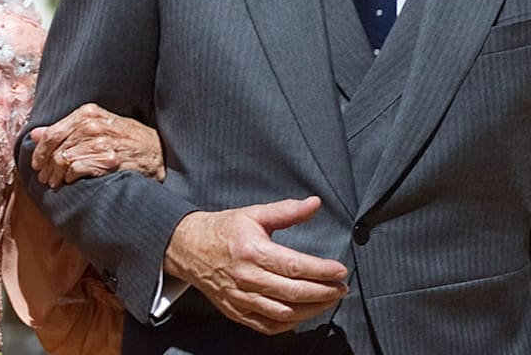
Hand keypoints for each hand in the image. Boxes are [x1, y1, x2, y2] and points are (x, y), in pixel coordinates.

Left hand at [30, 102, 165, 188]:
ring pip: (64, 160)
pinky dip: (70, 178)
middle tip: (45, 178)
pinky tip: (71, 182)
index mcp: (87, 113)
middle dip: (46, 166)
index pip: (52, 132)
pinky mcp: (108, 160)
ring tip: (55, 183)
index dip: (40, 151)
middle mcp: (93, 124)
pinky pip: (77, 170)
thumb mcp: (97, 126)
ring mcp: (101, 142)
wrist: (157, 153)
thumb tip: (34, 134)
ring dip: (56, 175)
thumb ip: (66, 128)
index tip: (37, 163)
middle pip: (56, 148)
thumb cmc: (126, 140)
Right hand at [163, 197, 347, 335]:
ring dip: (312, 310)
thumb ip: (286, 211)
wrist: (189, 247)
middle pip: (293, 293)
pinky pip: (267, 326)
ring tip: (328, 300)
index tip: (340, 270)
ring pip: (284, 314)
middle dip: (324, 293)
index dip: (322, 271)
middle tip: (341, 288)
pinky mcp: (236, 312)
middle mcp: (246, 277)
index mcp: (252, 251)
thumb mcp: (254, 214)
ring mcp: (240, 298)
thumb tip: (314, 203)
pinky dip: (289, 324)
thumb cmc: (224, 230)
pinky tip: (303, 314)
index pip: (295, 266)